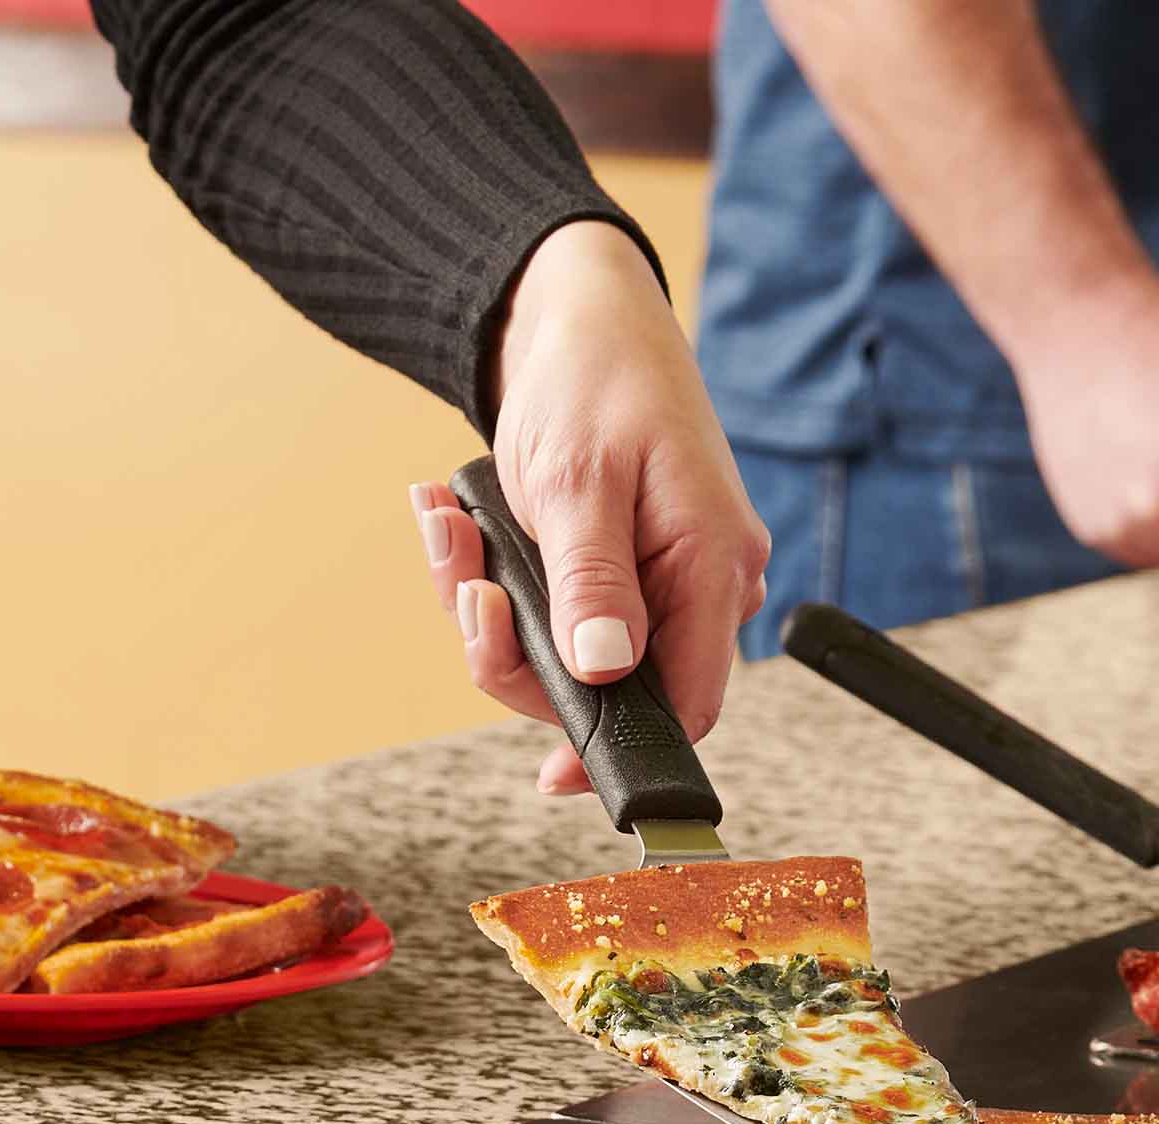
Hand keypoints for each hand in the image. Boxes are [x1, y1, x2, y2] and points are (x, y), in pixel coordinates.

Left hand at [412, 219, 767, 798]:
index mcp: (711, 564)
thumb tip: (603, 671)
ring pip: (564, 651)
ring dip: (487, 605)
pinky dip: (491, 577)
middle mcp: (694, 582)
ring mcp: (653, 577)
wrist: (577, 312)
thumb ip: (590, 580)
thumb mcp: (579, 480)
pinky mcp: (611, 567)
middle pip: (611, 686)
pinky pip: (548, 610)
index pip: (686, 703)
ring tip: (446, 526)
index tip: (550, 776)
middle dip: (515, 649)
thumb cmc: (595, 377)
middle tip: (466, 583)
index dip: (622, 750)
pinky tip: (452, 517)